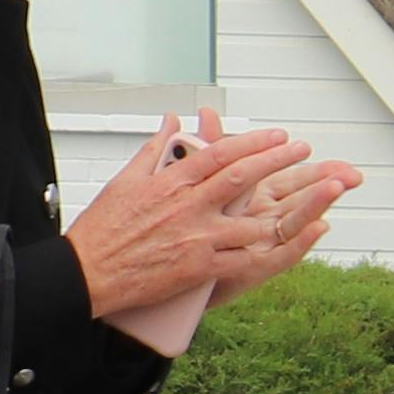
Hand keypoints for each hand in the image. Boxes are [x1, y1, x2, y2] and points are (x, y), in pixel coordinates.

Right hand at [66, 113, 355, 322]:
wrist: (88, 273)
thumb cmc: (104, 227)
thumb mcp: (126, 179)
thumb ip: (157, 148)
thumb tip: (174, 120)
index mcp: (171, 182)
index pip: (220, 153)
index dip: (254, 142)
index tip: (278, 135)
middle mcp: (187, 207)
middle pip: (241, 178)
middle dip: (276, 161)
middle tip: (301, 149)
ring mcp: (196, 239)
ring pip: (249, 222)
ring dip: (279, 213)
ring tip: (305, 202)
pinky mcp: (198, 269)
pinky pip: (240, 260)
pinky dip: (261, 252)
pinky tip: (281, 245)